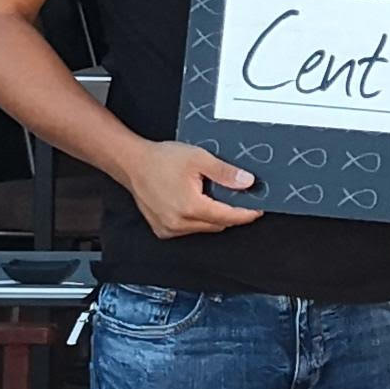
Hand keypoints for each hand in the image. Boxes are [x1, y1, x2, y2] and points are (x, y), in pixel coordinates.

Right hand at [126, 139, 264, 237]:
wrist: (132, 163)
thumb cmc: (161, 159)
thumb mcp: (199, 159)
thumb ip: (225, 173)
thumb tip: (247, 182)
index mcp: (190, 208)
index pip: (228, 217)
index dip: (245, 214)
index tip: (257, 209)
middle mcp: (179, 223)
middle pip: (217, 224)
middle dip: (230, 213)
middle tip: (238, 198)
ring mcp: (169, 229)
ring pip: (203, 228)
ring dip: (212, 216)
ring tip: (211, 195)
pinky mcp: (162, 229)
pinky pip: (188, 229)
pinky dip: (197, 219)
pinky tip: (195, 203)